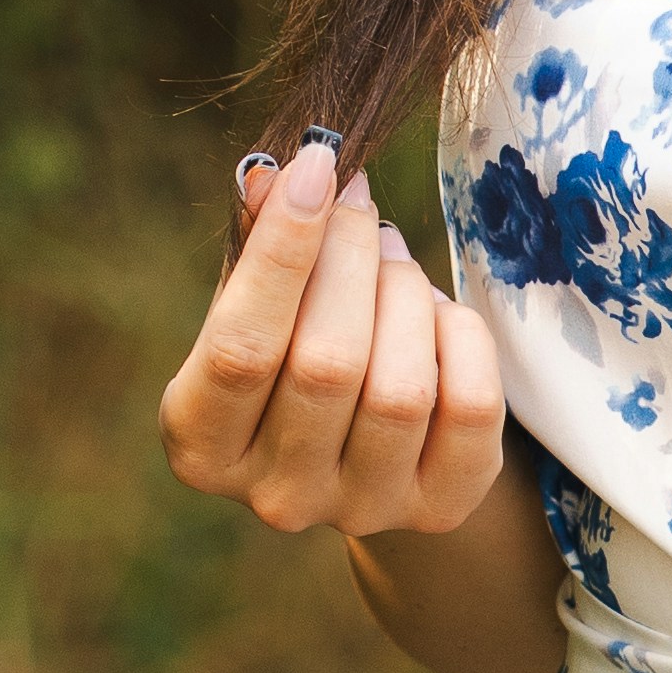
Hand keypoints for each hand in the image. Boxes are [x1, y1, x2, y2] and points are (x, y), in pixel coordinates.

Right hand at [158, 134, 508, 540]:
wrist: (366, 449)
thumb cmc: (293, 350)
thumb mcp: (259, 305)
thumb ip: (261, 246)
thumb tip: (284, 175)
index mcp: (202, 443)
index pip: (240, 347)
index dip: (283, 250)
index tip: (317, 164)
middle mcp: (275, 494)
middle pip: (327, 363)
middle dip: (353, 259)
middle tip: (361, 209)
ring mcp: (360, 508)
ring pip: (400, 387)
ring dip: (405, 295)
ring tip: (393, 265)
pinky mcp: (438, 508)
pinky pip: (469, 407)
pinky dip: (459, 338)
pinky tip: (436, 319)